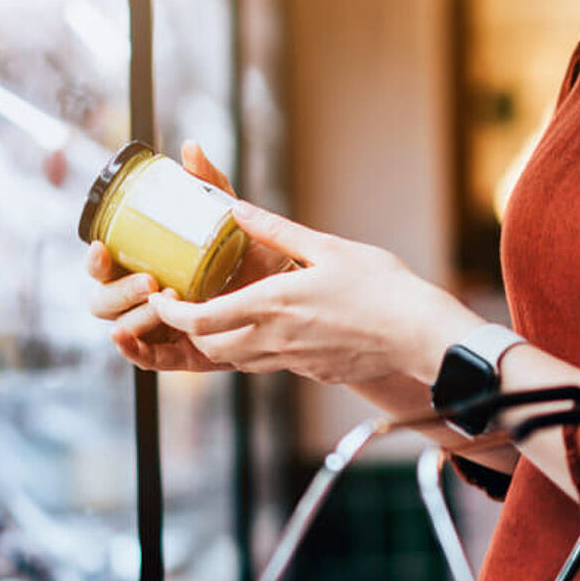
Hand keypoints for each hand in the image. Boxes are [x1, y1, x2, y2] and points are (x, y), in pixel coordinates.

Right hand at [86, 140, 290, 370]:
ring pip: (124, 327)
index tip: (101, 246)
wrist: (294, 292)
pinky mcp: (184, 354)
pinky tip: (127, 338)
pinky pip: (150, 359)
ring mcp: (164, 328)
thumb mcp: (231, 220)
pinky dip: (134, 350)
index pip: (107, 266)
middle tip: (150, 280)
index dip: (96, 259)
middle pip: (104, 300)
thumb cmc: (256, 255)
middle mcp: (149, 299)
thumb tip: (190, 148)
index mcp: (149, 267)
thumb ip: (210, 186)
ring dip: (135, 315)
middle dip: (118, 290)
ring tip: (165, 300)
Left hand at [148, 203, 485, 384]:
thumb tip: (237, 208)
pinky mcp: (314, 371)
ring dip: (222, 342)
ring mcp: (294, 361)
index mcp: (272, 305)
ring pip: (238, 361)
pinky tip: (276, 329)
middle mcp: (275, 339)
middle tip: (187, 307)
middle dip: (190, 331)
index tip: (160, 298)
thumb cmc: (381, 287)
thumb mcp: (327, 248)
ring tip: (226, 316)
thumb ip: (278, 231)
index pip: (199, 321)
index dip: (169, 313)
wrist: (419, 334)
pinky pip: (273, 365)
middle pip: (210, 347)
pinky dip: (258, 350)